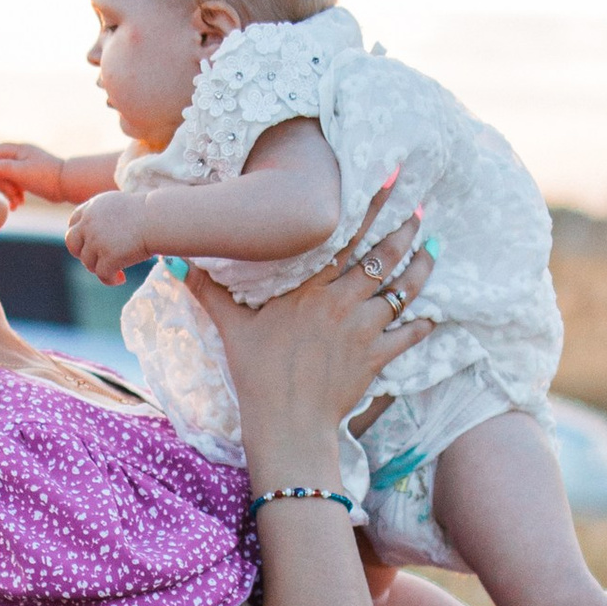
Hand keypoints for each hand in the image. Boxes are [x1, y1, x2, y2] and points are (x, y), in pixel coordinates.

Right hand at [0, 141, 69, 212]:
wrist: (67, 185)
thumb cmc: (45, 176)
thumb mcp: (20, 172)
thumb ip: (1, 168)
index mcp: (18, 150)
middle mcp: (20, 156)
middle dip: (2, 184)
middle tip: (11, 195)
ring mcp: (24, 167)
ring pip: (6, 179)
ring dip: (8, 192)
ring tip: (17, 203)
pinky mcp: (29, 178)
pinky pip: (15, 185)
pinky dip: (14, 195)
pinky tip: (18, 205)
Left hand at [67, 191, 145, 286]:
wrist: (159, 219)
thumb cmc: (148, 214)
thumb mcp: (118, 206)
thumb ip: (102, 217)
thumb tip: (95, 237)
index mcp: (92, 207)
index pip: (73, 223)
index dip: (80, 236)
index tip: (90, 245)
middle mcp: (90, 222)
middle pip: (72, 243)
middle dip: (82, 254)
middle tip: (98, 260)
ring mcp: (97, 240)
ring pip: (88, 263)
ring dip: (100, 268)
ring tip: (117, 270)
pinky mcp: (108, 256)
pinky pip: (102, 275)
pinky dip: (110, 279)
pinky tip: (121, 278)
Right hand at [187, 195, 433, 480]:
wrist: (286, 422)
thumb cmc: (256, 374)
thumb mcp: (230, 328)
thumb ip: (207, 290)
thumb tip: (173, 262)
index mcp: (307, 288)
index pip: (343, 237)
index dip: (369, 208)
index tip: (388, 183)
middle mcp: (339, 302)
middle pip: (381, 258)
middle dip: (403, 231)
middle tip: (418, 211)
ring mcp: (361, 330)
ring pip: (401, 290)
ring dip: (420, 268)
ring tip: (431, 248)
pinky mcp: (375, 357)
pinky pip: (408, 334)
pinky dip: (423, 322)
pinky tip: (433, 313)